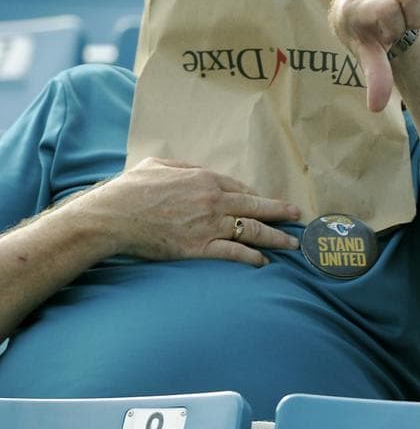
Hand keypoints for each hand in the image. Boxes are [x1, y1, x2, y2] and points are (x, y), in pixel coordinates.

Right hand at [79, 157, 301, 266]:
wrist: (112, 216)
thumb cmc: (130, 189)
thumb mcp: (158, 165)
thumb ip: (183, 166)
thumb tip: (195, 171)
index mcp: (204, 179)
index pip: (241, 188)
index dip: (257, 197)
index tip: (267, 203)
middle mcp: (213, 201)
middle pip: (256, 207)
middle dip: (281, 212)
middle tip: (298, 216)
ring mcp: (208, 225)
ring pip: (252, 231)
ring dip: (275, 237)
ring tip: (292, 243)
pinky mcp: (199, 247)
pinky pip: (233, 253)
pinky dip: (251, 258)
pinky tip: (263, 263)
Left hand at [328, 0, 419, 111]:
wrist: (355, 7)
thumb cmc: (363, 34)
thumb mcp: (365, 54)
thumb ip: (376, 75)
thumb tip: (377, 107)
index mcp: (356, 3)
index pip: (387, 9)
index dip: (395, 26)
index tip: (388, 35)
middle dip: (415, 14)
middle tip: (405, 24)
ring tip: (414, 10)